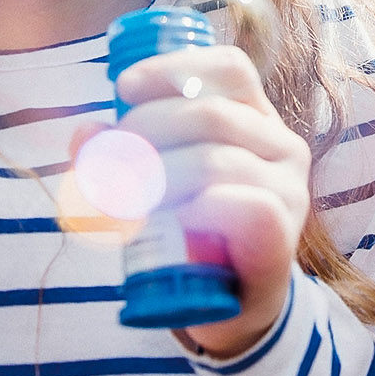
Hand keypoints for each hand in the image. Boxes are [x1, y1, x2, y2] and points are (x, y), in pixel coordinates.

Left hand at [107, 45, 310, 357]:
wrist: (234, 307)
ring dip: (159, 179)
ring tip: (127, 204)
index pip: (230, 69)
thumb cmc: (194, 232)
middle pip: (210, 114)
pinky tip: (174, 220)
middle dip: (145, 133)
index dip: (174, 68)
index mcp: (256, 118)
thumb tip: (85, 132)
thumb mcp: (158, 183)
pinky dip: (198, 209)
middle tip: (109, 167)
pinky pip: (243, 206)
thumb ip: (119, 154)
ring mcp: (289, 191)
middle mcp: (282, 146)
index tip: (122, 88)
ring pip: (217, 161)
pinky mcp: (284, 236)